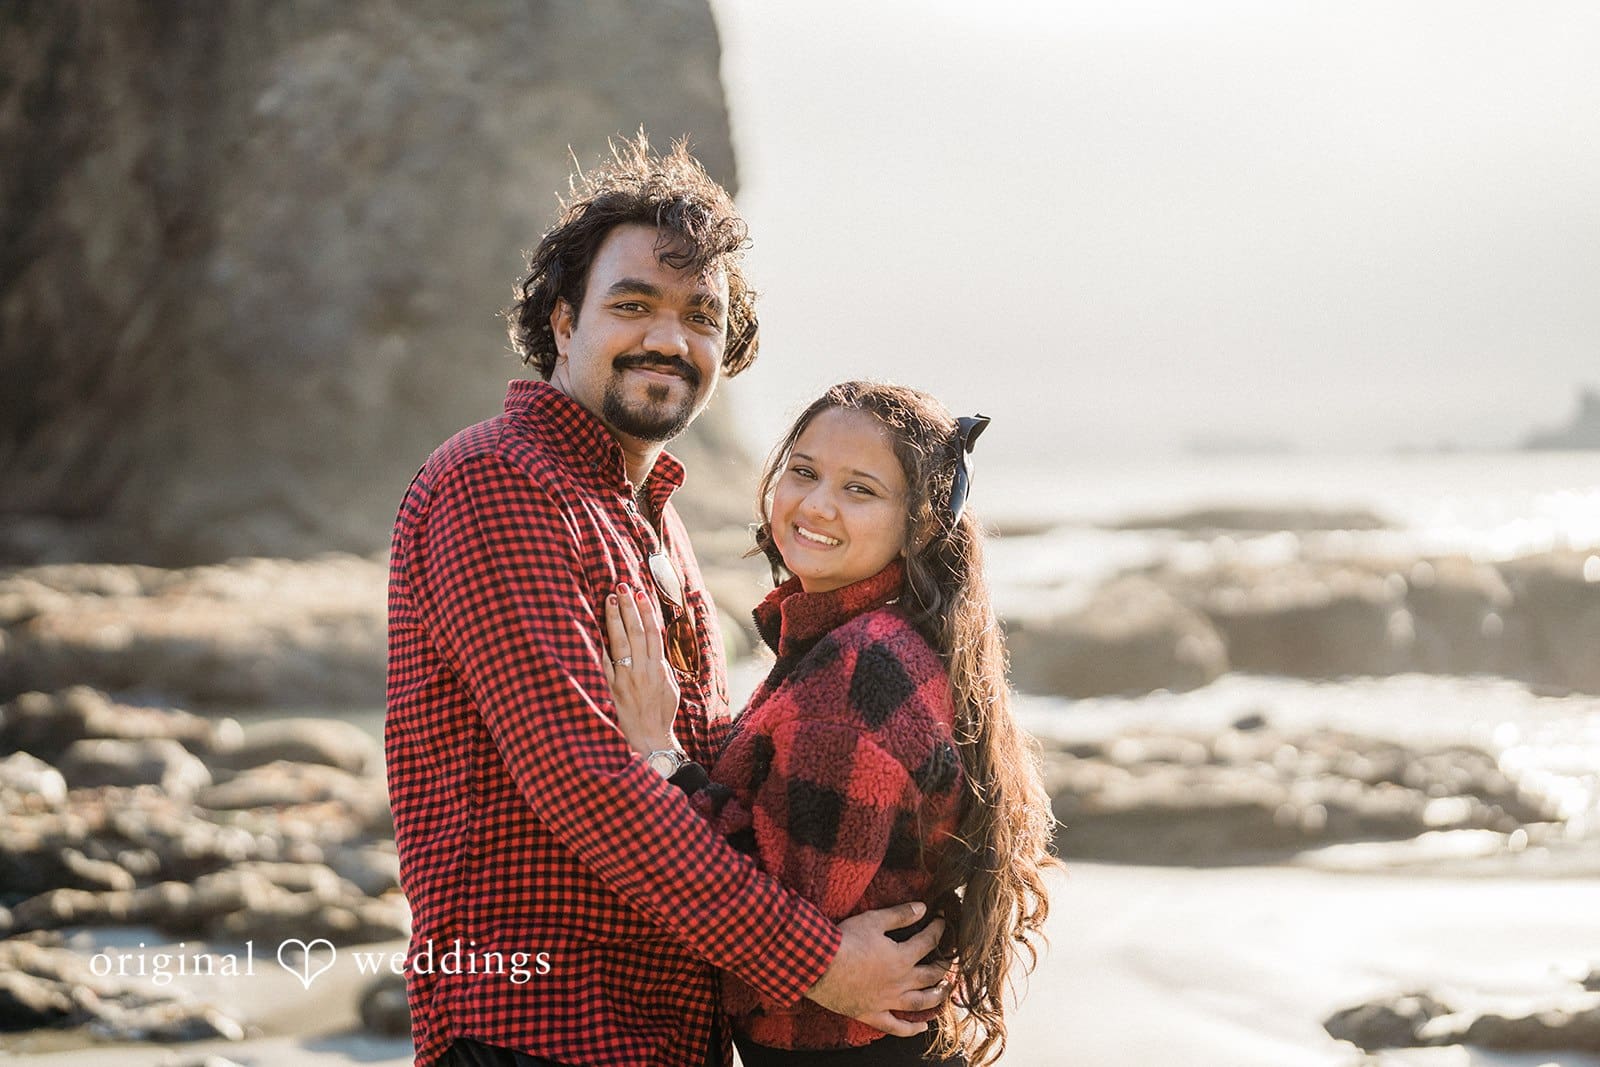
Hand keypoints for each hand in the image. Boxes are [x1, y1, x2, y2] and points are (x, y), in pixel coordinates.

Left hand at [601, 582, 679, 754]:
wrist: (649, 739)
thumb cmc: (661, 714)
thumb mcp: (670, 688)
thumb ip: (662, 666)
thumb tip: (656, 648)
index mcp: (659, 668)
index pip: (653, 633)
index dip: (647, 612)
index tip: (641, 594)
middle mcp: (643, 670)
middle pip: (636, 632)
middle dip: (629, 607)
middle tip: (622, 587)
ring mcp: (626, 679)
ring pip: (621, 642)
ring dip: (615, 618)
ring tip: (610, 598)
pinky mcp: (612, 688)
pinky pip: (604, 663)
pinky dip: (601, 645)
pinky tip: (594, 628)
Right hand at [805, 902, 951, 1035]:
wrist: (820, 966)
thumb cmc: (846, 941)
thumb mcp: (874, 920)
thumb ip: (900, 915)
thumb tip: (923, 908)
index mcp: (902, 957)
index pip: (928, 942)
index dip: (938, 930)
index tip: (941, 921)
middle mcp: (900, 981)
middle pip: (931, 975)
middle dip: (943, 965)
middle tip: (949, 958)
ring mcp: (888, 1001)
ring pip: (920, 1002)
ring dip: (936, 996)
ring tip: (944, 990)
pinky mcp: (872, 1014)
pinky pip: (896, 1027)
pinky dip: (911, 1029)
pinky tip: (922, 1027)